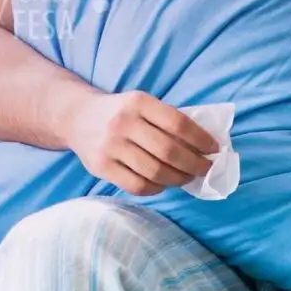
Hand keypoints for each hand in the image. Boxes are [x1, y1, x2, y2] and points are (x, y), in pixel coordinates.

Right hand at [67, 90, 216, 195]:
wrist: (76, 117)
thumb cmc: (119, 112)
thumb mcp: (140, 103)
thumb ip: (166, 119)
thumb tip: (204, 146)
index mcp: (138, 102)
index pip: (178, 123)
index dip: (200, 139)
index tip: (214, 149)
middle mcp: (123, 123)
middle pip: (168, 151)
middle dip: (194, 164)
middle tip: (205, 169)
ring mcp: (110, 146)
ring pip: (155, 172)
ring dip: (178, 179)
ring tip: (187, 178)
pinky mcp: (101, 166)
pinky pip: (137, 186)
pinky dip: (156, 188)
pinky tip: (163, 184)